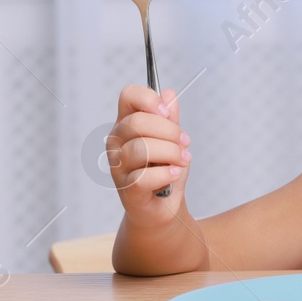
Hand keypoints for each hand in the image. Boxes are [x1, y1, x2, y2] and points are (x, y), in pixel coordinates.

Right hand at [108, 84, 190, 223]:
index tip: (167, 112)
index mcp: (126, 124)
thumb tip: (168, 94)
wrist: (165, 207)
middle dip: (168, 131)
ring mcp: (118, 167)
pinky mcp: (126, 190)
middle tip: (184, 142)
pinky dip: (165, 174)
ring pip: (142, 149)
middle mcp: (116, 143)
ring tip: (183, 160)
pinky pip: (144, 177)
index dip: (149, 99)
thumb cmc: (166, 170)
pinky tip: (174, 174)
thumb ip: (170, 118)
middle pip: (136, 123)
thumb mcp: (173, 140)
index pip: (127, 96)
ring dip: (171, 153)